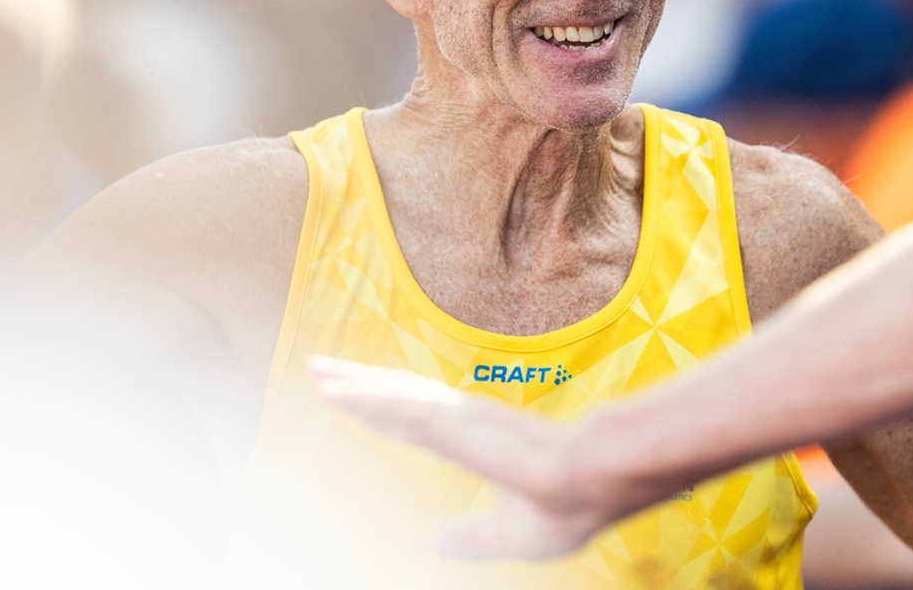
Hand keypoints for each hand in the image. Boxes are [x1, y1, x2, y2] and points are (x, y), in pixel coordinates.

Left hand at [308, 355, 622, 559]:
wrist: (597, 482)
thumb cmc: (569, 505)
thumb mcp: (508, 535)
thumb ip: (469, 537)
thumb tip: (432, 542)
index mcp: (473, 440)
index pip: (413, 421)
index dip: (380, 408)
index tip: (348, 395)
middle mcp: (459, 420)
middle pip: (396, 397)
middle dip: (357, 384)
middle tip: (317, 369)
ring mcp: (456, 418)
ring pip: (392, 396)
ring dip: (352, 384)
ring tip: (315, 371)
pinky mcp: (454, 422)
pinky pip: (398, 407)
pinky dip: (364, 397)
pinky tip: (336, 392)